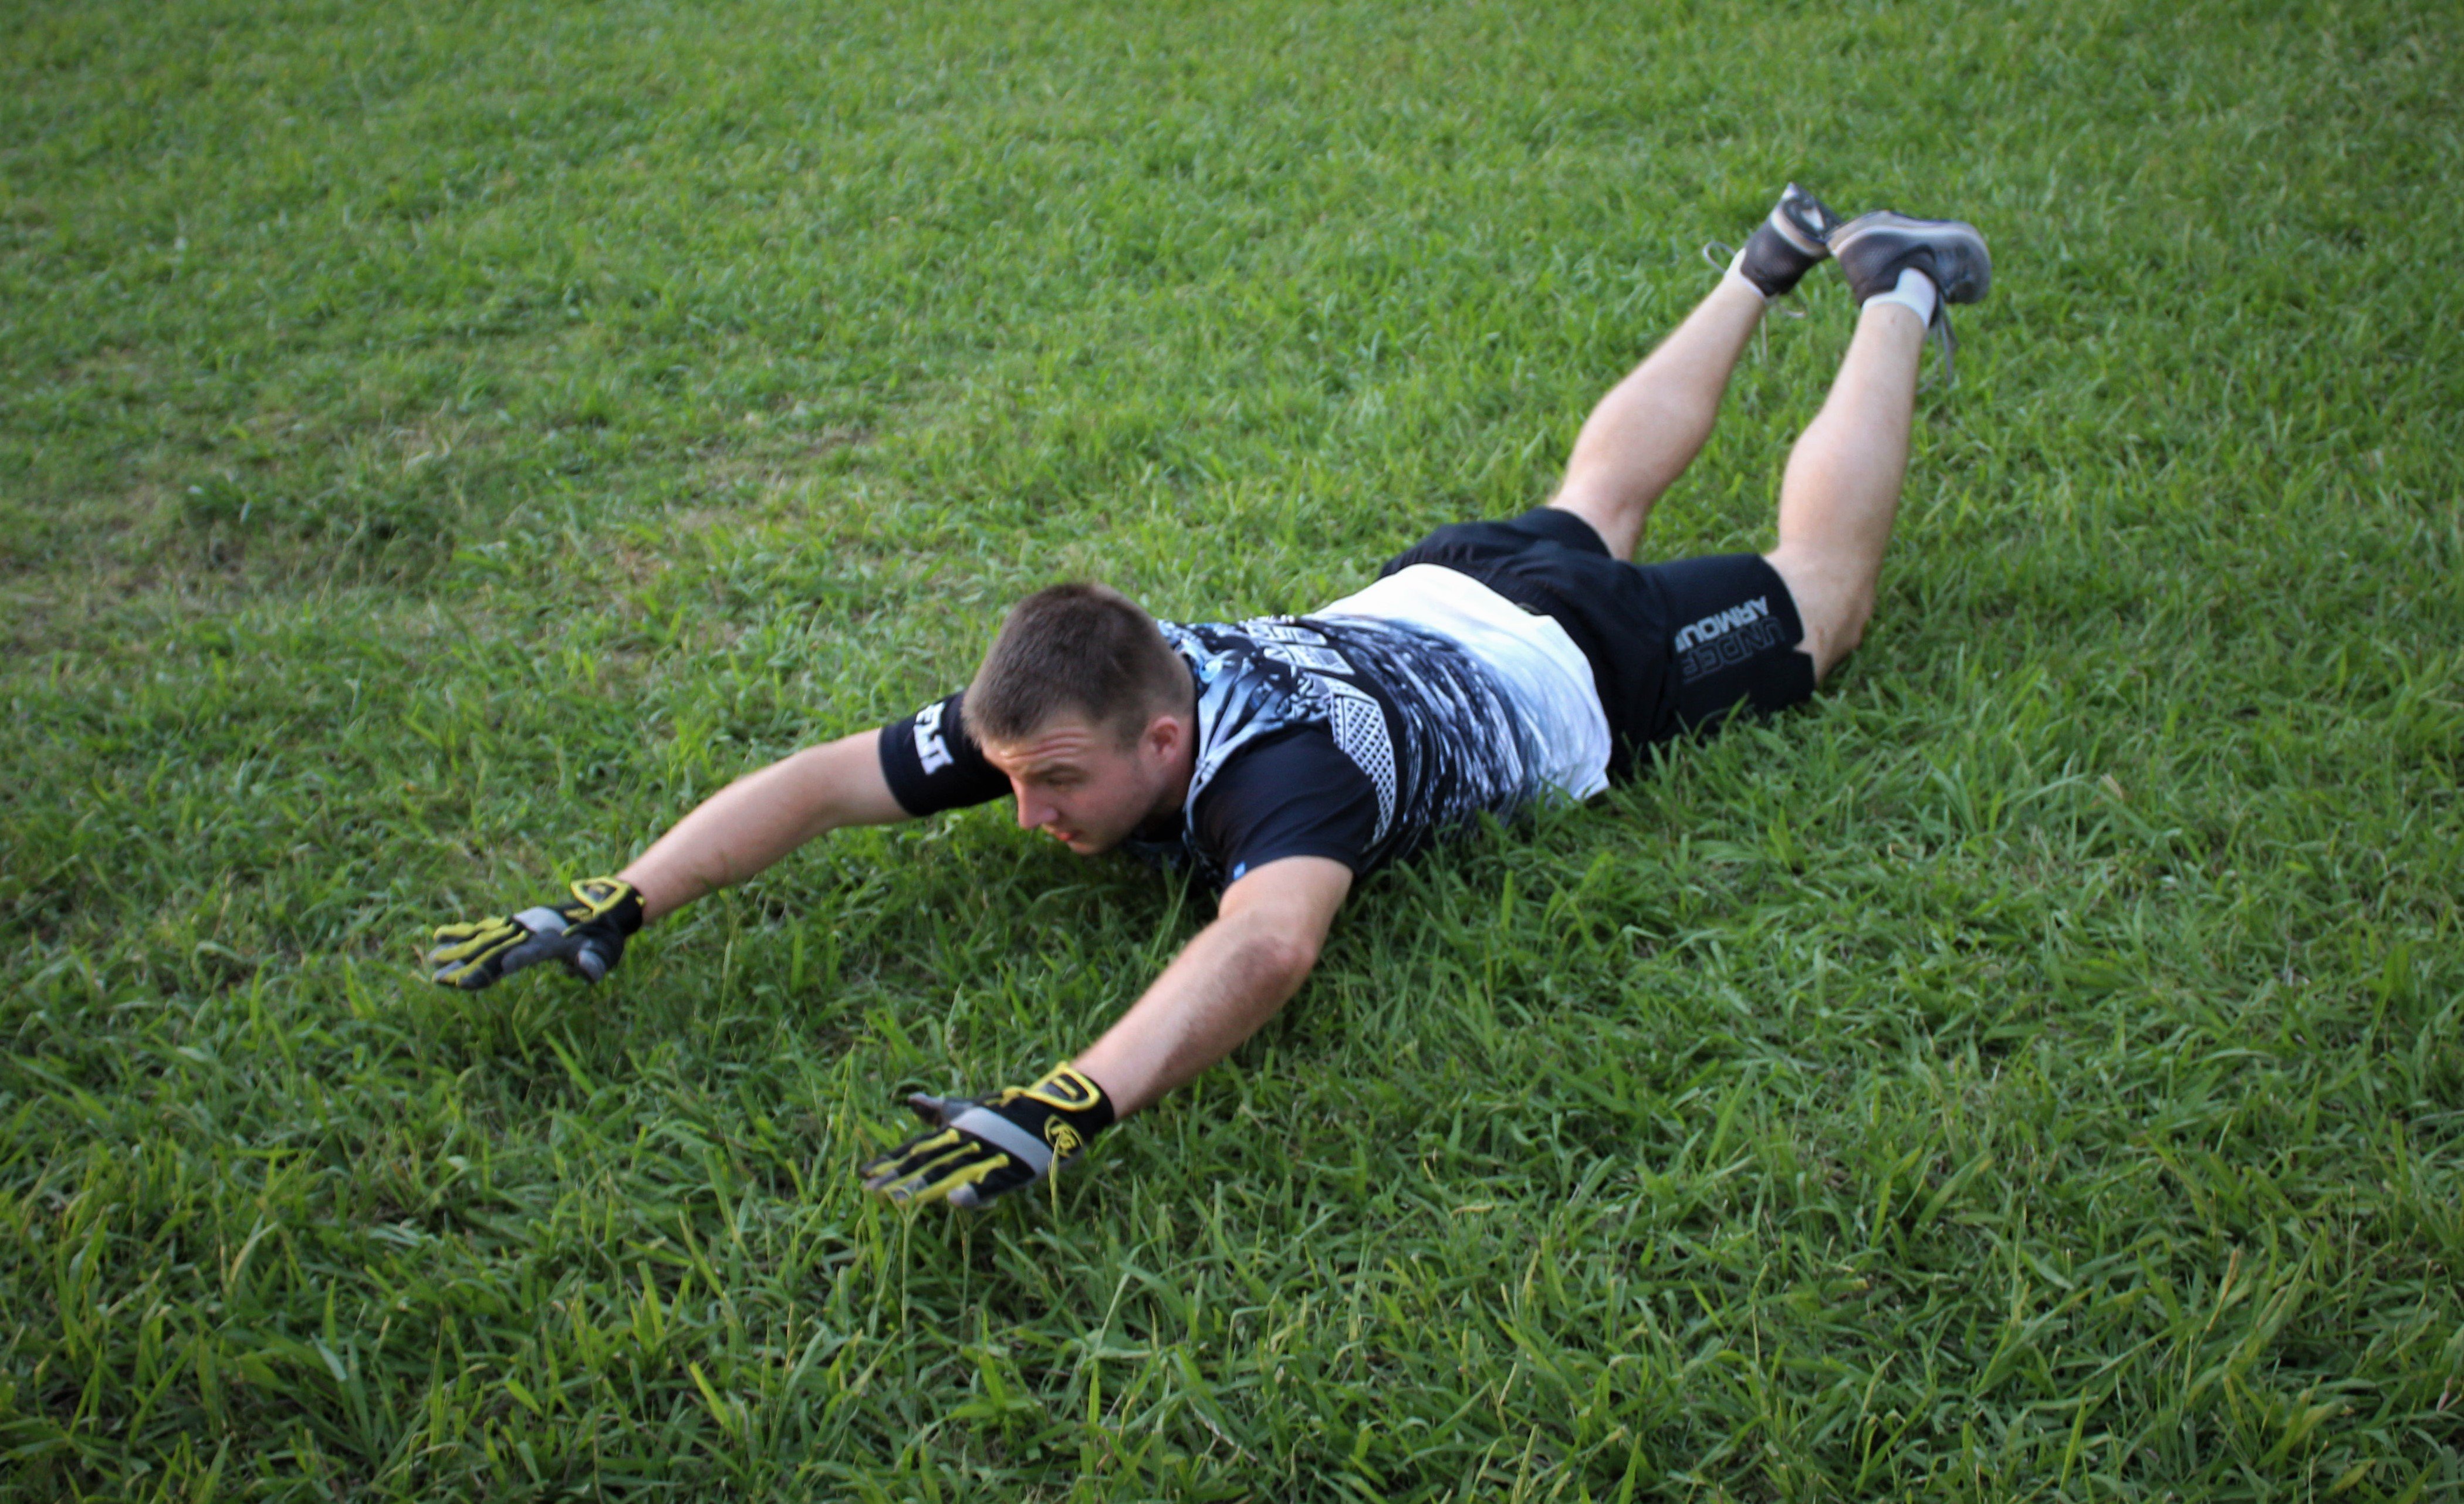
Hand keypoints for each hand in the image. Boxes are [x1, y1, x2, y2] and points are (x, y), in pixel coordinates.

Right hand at [426, 878, 643, 989]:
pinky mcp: (513, 925)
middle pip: (497, 949)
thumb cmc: (602, 937)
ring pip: (484, 939)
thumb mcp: (604, 950)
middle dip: (470, 964)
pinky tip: (439, 936)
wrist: (599, 908)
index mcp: (551, 941)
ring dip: (459, 949)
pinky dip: (463, 933)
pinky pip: (484, 929)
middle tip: (441, 977)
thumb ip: (595, 961)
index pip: (530, 953)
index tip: (498, 967)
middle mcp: (530, 931)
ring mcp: (519, 926)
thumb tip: (589, 972)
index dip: (515, 960)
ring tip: (432, 959)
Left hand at [860, 1065, 1114, 1208]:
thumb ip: (940, 1110)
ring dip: (924, 1187)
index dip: (890, 1162)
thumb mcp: (971, 1109)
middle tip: (869, 1192)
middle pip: (926, 1163)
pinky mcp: (1012, 1168)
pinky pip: (990, 1183)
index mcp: (955, 1130)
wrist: (1055, 1111)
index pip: (916, 1149)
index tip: (863, 1175)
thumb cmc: (1010, 1112)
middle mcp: (966, 1141)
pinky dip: (973, 1192)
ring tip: (898, 1200)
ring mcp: (989, 1154)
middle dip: (897, 1178)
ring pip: (951, 1173)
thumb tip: (911, 1100)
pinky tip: (954, 1201)